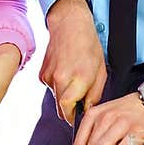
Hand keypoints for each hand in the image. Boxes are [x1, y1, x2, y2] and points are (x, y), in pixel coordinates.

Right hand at [39, 0, 106, 124]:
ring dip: (64, 96)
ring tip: (74, 78)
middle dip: (70, 110)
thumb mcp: (101, 70)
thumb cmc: (88, 44)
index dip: (74, 118)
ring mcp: (49, 76)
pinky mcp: (42, 74)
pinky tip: (65, 71)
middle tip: (79, 103)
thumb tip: (87, 110)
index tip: (79, 119)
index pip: (69, 111)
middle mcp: (61, 79)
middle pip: (61, 109)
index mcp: (79, 78)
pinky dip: (58, 85)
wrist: (69, 25)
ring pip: (56, 98)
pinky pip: (51, 88)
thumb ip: (95, 94)